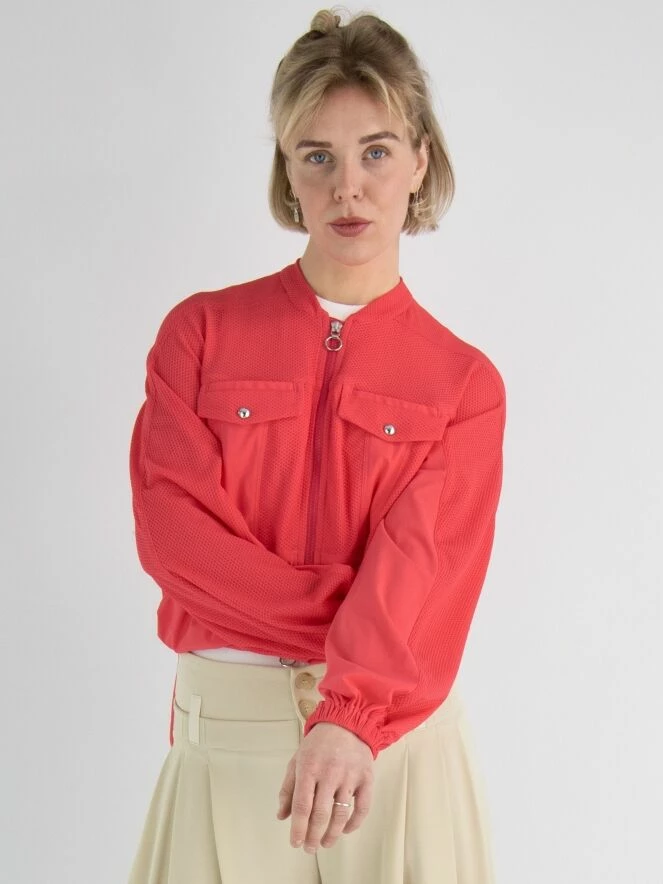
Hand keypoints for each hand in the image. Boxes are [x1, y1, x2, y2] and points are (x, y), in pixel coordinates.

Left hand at [275, 721, 374, 850]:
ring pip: (341, 814)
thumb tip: (282, 816)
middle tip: (310, 848)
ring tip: (325, 843)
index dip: (298, 828)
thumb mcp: (297, 760)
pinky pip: (363, 807)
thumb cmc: (318, 744)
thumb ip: (288, 788)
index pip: (302, 805)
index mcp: (308, 767)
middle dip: (313, 836)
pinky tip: (346, 830)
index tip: (295, 843)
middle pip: (320, 814)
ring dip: (332, 834)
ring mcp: (350, 775)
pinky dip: (355, 823)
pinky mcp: (366, 777)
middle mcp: (329, 772)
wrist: (347, 722)